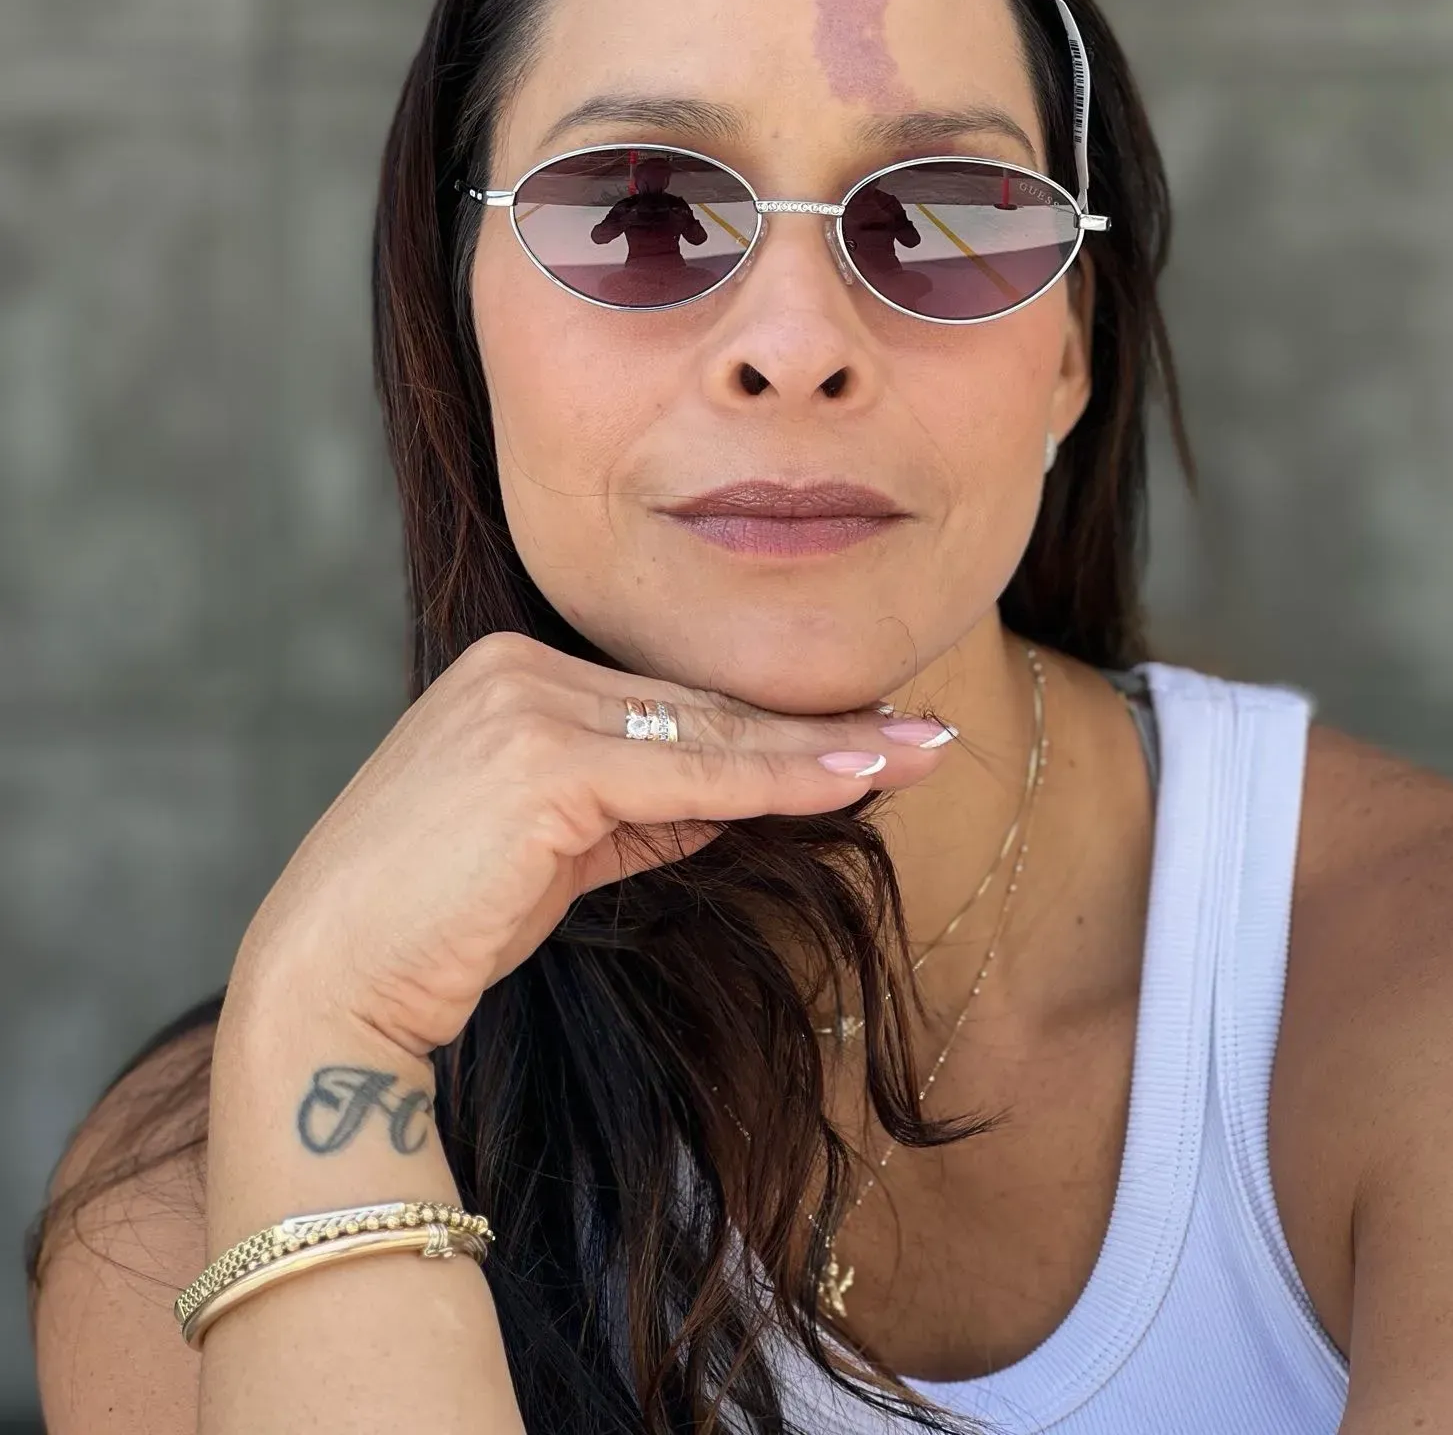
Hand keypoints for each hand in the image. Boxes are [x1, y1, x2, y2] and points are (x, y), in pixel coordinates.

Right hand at [229, 632, 950, 1060]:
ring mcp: (525, 704)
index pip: (670, 703)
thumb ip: (640, 807)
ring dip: (821, 750)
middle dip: (818, 728)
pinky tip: (854, 778)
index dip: (770, 726)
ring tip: (922, 751)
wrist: (328, 985)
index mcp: (510, 671)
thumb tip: (736, 793)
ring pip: (707, 735)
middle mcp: (515, 665)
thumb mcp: (555, 850)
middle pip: (699, 708)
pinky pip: (691, 774)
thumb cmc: (434, 924)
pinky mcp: (540, 758)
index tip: (865, 732)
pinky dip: (778, 779)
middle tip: (926, 737)